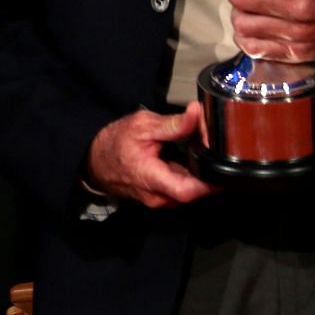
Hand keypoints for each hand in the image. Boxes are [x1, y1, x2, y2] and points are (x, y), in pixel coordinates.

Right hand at [84, 107, 215, 208]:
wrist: (95, 159)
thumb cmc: (114, 143)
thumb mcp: (142, 126)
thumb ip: (173, 124)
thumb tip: (197, 114)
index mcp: (150, 178)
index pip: (189, 191)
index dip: (210, 179)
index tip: (219, 160)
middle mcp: (157, 197)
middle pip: (195, 189)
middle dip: (206, 168)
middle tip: (208, 146)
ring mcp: (160, 200)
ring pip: (190, 190)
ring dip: (197, 172)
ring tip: (195, 149)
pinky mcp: (162, 199)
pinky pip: (181, 189)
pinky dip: (188, 175)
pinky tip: (184, 159)